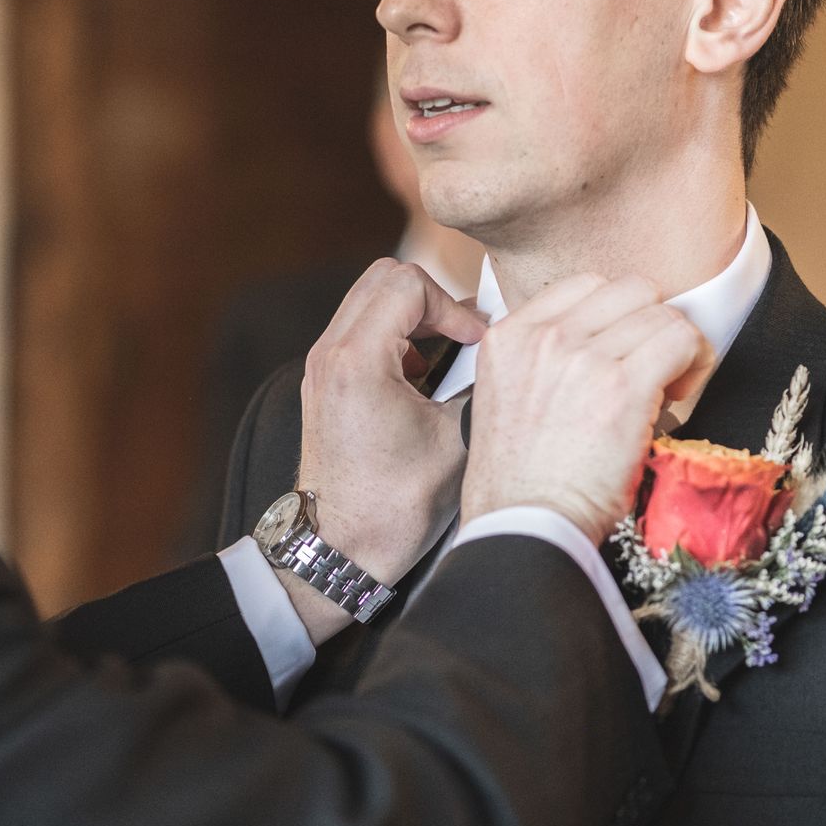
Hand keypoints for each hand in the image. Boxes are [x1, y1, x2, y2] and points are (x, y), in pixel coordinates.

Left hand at [284, 260, 485, 640]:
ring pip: (369, 301)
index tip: (476, 343)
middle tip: (464, 338)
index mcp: (357, 359)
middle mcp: (330, 354)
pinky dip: (393, 337)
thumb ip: (482, 384)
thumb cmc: (395, 504)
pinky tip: (420, 378)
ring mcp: (320, 367)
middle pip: (384, 278)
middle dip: (433, 300)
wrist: (341, 547)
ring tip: (447, 356)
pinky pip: (359, 331)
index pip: (409, 284)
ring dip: (412, 316)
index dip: (453, 307)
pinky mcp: (323, 383)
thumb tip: (504, 351)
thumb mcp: (456, 440)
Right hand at [461, 274, 712, 542]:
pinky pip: (681, 341)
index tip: (625, 347)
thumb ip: (541, 361)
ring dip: (677, 347)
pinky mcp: (622, 386)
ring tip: (671, 386)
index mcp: (510, 337)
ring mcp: (582, 358)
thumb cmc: (519, 482)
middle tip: (655, 366)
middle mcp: (544, 338)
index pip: (585, 286)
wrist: (526, 525)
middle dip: (651, 325)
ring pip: (662, 315)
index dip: (618, 315)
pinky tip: (681, 394)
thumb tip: (600, 347)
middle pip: (630, 291)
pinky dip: (694, 362)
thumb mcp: (506, 398)